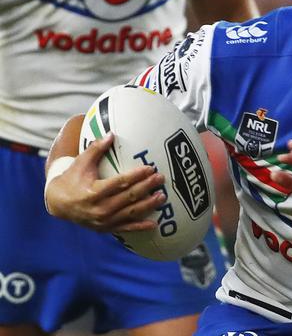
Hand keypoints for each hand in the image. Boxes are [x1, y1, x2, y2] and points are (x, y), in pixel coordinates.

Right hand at [45, 134, 166, 231]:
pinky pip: (125, 228)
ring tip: (162, 196)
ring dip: (148, 205)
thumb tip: (111, 134)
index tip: (150, 168)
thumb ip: (96, 148)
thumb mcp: (81, 162)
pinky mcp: (105, 228)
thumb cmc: (72, 179)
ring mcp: (103, 221)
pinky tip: (153, 224)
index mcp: (93, 192)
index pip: (120, 183)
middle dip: (146, 187)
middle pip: (128, 197)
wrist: (58, 203)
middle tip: (160, 178)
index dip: (136, 176)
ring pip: (130, 213)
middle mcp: (99, 208)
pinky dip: (140, 227)